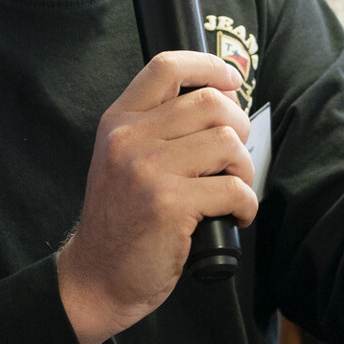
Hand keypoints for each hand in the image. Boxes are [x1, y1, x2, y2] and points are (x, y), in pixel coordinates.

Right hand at [56, 51, 257, 343]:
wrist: (97, 278)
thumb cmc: (124, 217)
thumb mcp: (125, 158)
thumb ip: (161, 125)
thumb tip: (226, 94)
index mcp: (119, 121)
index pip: (167, 66)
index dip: (209, 65)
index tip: (233, 81)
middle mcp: (129, 140)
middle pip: (211, 102)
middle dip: (239, 127)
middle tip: (234, 158)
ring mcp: (147, 171)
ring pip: (227, 143)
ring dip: (245, 168)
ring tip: (233, 189)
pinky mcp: (168, 205)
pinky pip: (233, 189)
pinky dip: (246, 204)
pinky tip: (235, 216)